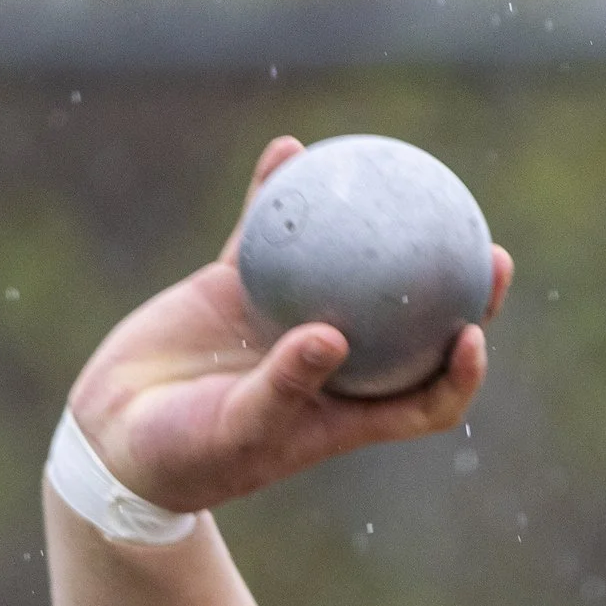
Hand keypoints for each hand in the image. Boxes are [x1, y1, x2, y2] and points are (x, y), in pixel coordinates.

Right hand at [64, 135, 516, 512]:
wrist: (117, 432)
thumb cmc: (186, 455)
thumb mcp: (237, 430)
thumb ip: (285, 388)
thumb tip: (333, 336)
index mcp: (346, 412)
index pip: (426, 399)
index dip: (461, 373)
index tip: (473, 334)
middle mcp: (334, 363)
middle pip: (415, 327)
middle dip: (460, 293)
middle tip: (488, 250)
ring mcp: (289, 319)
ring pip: (354, 267)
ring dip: (386, 228)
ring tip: (409, 177)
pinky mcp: (240, 287)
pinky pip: (272, 232)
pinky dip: (281, 194)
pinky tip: (290, 150)